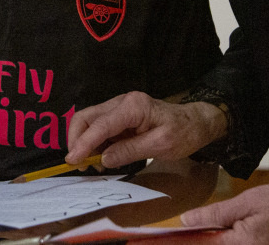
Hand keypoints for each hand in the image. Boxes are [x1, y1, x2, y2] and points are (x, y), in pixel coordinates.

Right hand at [66, 91, 226, 166]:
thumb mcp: (160, 146)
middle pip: (86, 117)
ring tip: (93, 165)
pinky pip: (99, 127)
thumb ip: (130, 151)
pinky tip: (101, 157)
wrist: (196, 122)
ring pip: (89, 121)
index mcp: (133, 107)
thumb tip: (103, 159)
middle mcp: (121, 102)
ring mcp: (119, 107)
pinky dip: (94, 142)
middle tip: (79, 164)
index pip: (100, 125)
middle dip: (76, 140)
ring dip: (84, 143)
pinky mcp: (119, 115)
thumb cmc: (183, 133)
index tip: (72, 161)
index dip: (83, 143)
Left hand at [179, 183, 268, 244]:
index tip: (158, 239)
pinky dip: (231, 243)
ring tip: (216, 231)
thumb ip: (216, 213)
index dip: (181, 241)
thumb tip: (186, 220)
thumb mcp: (250, 200)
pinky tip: (230, 236)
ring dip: (217, 240)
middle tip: (187, 232)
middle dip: (203, 240)